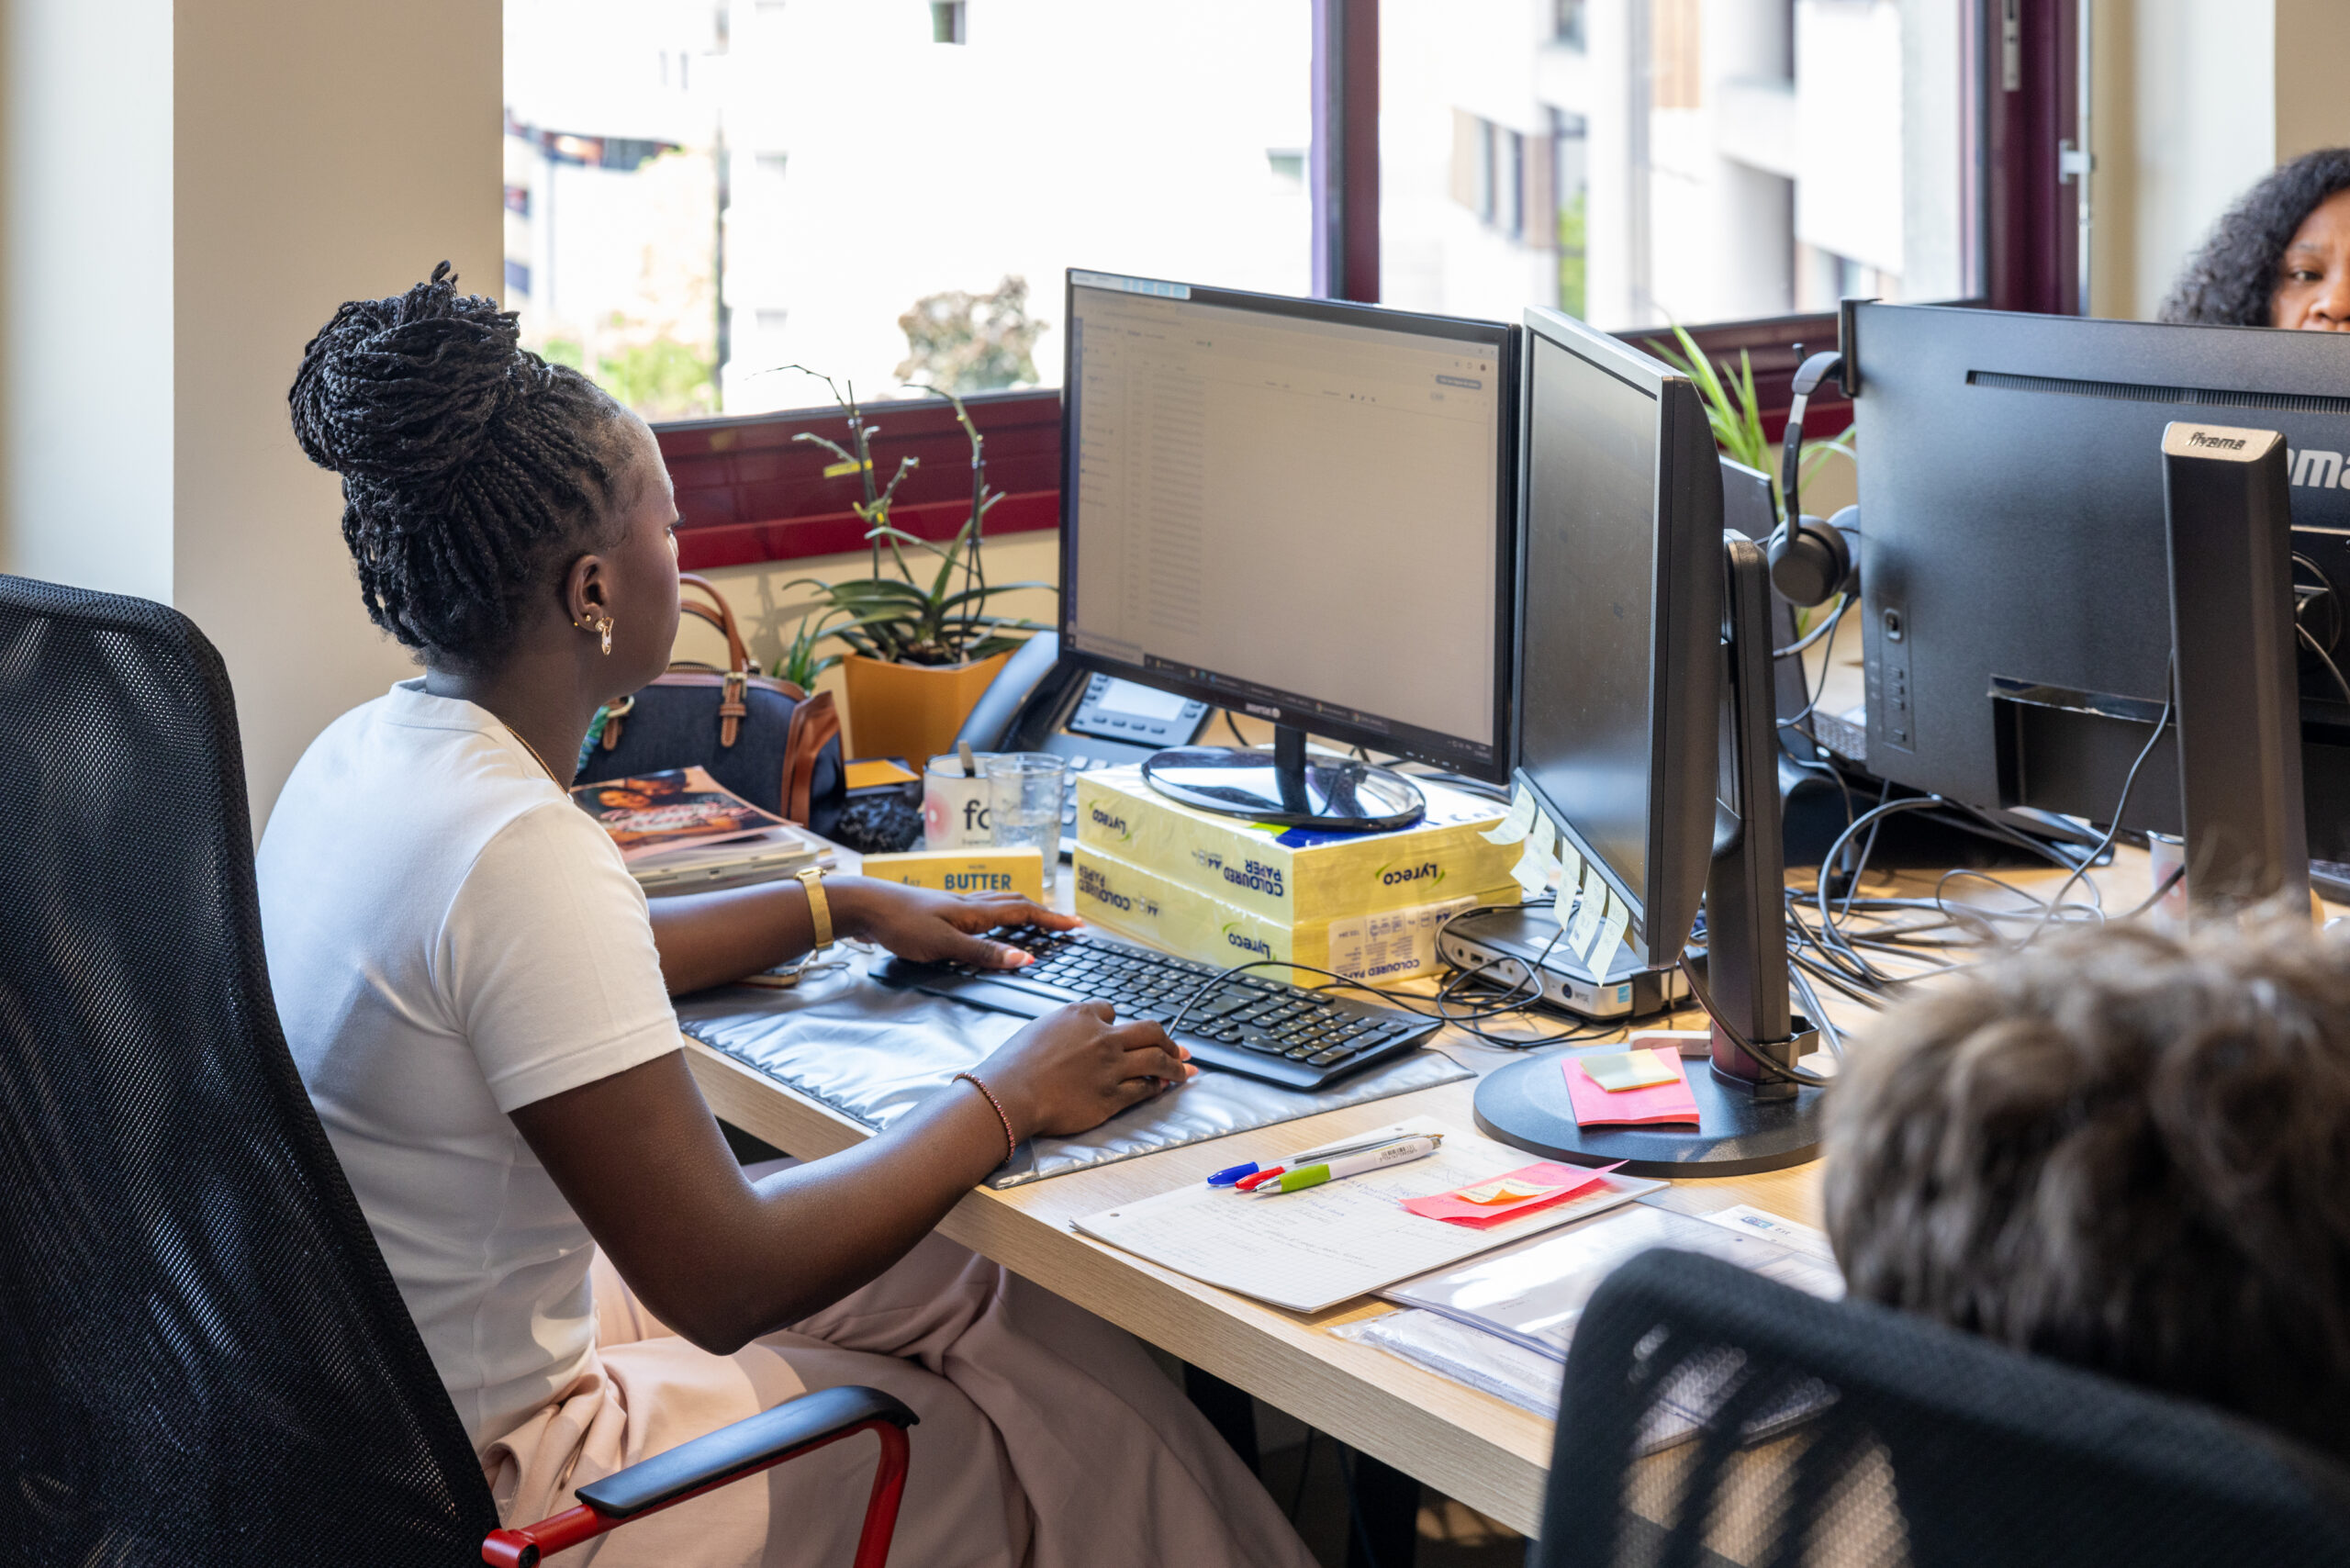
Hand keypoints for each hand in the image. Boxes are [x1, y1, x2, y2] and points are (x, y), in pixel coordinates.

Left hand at [828, 876, 1078, 968]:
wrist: (864, 905)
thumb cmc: (901, 925)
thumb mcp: (945, 945)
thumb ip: (985, 954)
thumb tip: (1027, 960)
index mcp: (976, 912)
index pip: (1025, 914)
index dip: (1053, 921)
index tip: (1078, 927)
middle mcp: (970, 904)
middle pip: (1017, 904)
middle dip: (1045, 914)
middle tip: (1067, 925)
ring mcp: (956, 905)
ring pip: (1000, 903)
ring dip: (1025, 911)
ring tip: (1040, 921)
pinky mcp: (942, 911)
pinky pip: (983, 908)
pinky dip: (1000, 914)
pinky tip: (992, 922)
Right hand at [974, 1002, 1197, 1139]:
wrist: (1009, 1094)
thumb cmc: (1014, 1065)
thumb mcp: (1039, 1030)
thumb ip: (1065, 1029)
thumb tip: (1077, 1035)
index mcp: (1081, 1015)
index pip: (1112, 1010)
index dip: (1120, 1022)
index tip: (1125, 1031)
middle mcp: (1102, 1037)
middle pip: (1150, 1031)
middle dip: (1169, 1040)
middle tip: (1179, 1048)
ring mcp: (1111, 1067)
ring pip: (1157, 1060)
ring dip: (1176, 1065)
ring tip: (1186, 1070)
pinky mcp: (1112, 1097)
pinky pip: (1144, 1089)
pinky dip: (1157, 1087)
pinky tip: (1161, 1088)